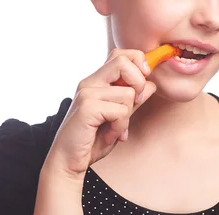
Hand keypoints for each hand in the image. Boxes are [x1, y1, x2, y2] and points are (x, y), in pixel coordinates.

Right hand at [43, 48, 156, 181]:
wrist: (68, 162)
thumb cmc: (92, 140)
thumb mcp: (120, 118)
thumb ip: (134, 101)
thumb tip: (151, 84)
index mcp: (96, 81)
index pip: (120, 55)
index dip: (138, 62)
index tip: (144, 82)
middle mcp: (90, 82)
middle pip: (123, 61)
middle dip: (138, 82)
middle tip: (135, 102)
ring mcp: (87, 93)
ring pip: (128, 93)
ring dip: (128, 116)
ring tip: (115, 128)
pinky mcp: (87, 107)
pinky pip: (121, 111)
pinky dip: (121, 127)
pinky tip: (109, 135)